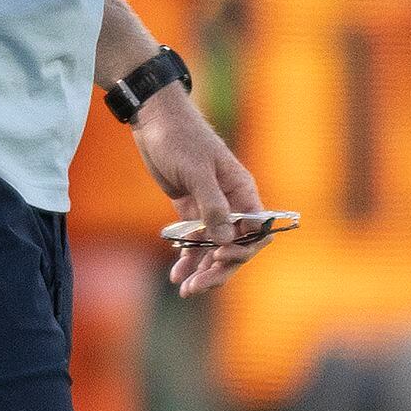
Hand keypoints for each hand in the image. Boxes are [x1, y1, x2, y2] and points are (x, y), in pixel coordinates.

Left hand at [131, 86, 273, 297]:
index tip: (221, 258)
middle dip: (219, 269)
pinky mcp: (190, 210)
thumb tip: (225, 240)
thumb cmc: (180, 138)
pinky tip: (177, 275)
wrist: (154, 120)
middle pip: (234, 245)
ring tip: (186, 289)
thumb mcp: (197, 170)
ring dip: (202, 270)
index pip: (256, 229)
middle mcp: (231, 202)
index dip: (243, 249)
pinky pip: (195, 240)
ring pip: (214, 247)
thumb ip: (212, 205)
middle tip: (197, 287)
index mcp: (242, 190)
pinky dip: (188, 258)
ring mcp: (210, 207)